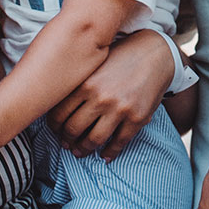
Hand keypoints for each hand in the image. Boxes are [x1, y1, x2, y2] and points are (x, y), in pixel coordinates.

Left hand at [47, 30, 175, 159]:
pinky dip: (110, 152)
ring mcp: (119, 109)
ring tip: (80, 152)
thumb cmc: (121, 56)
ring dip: (84, 150)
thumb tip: (56, 101)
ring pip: (94, 140)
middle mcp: (100, 98)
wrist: (155, 53)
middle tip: (66, 144)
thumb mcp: (95, 62)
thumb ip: (78, 81)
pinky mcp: (137, 118)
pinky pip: (119, 142)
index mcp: (85, 83)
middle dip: (67, 140)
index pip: (59, 113)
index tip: (55, 130)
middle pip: (73, 129)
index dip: (54, 126)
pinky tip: (105, 155)